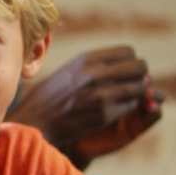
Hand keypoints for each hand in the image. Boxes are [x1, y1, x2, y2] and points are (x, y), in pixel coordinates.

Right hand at [8, 46, 162, 167]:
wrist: (35, 122)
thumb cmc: (49, 97)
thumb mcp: (68, 71)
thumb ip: (94, 66)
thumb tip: (124, 64)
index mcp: (86, 60)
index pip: (128, 52)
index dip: (130, 62)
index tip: (125, 70)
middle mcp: (95, 74)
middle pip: (139, 67)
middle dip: (139, 76)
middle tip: (132, 84)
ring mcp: (101, 95)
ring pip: (140, 88)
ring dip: (137, 93)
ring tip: (125, 98)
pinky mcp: (105, 114)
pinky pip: (131, 106)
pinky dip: (128, 108)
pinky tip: (115, 110)